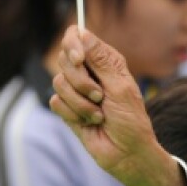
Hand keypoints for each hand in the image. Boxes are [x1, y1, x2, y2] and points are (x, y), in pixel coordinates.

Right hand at [50, 27, 184, 185]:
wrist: (127, 153)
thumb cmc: (131, 121)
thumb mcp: (120, 87)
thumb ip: (100, 60)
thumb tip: (82, 32)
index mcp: (106, 61)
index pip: (78, 37)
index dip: (73, 44)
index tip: (80, 59)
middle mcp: (90, 72)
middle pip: (64, 59)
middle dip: (80, 81)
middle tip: (99, 96)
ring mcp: (77, 90)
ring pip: (58, 82)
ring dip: (80, 102)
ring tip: (99, 114)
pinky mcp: (67, 108)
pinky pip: (55, 102)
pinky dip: (74, 114)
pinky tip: (90, 122)